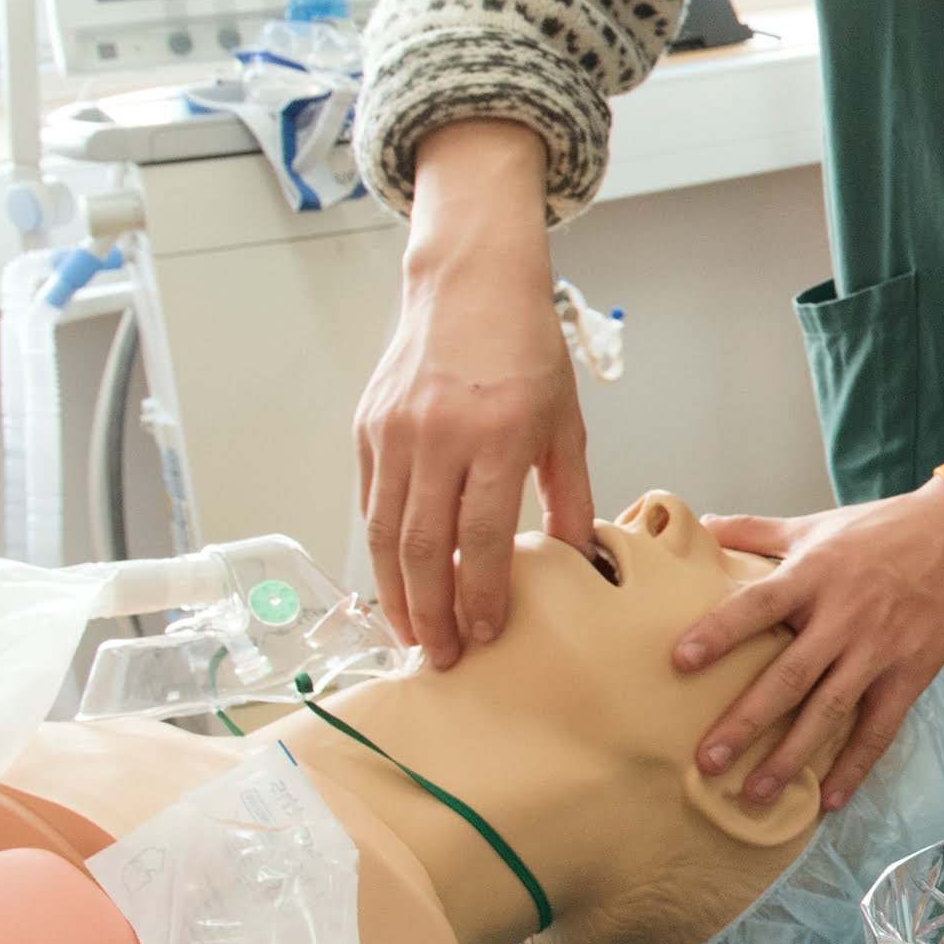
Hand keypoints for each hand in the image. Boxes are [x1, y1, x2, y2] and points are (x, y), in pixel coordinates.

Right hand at [356, 121, 588, 665]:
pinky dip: (382, 548)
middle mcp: (437, 435)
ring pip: (385, 532)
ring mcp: (394, 432)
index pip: (482, 537)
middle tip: (441, 657)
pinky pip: (371, 502)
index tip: (485, 636)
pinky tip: (397, 579)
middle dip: (431, 612)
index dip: (481, 595)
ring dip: (396, 592)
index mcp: (496, 435)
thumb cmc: (527, 353)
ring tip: (413, 633)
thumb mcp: (564, 423)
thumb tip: (576, 560)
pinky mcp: (367, 428)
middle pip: (423, 547)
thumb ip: (566, 495)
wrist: (470, 286)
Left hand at [672, 481, 943, 813]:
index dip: (721, 631)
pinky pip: (879, 728)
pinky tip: (829, 799)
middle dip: (747, 721)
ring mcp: (879, 650)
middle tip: (708, 760)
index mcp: (814, 575)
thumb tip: (697, 525)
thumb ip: (756, 530)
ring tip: (755, 793)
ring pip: (829, 710)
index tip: (681, 659)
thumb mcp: (817, 524)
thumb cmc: (883, 529)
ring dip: (791, 756)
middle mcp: (844, 616)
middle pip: (789, 675)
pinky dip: (855, 766)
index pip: (759, 604)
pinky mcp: (910, 674)